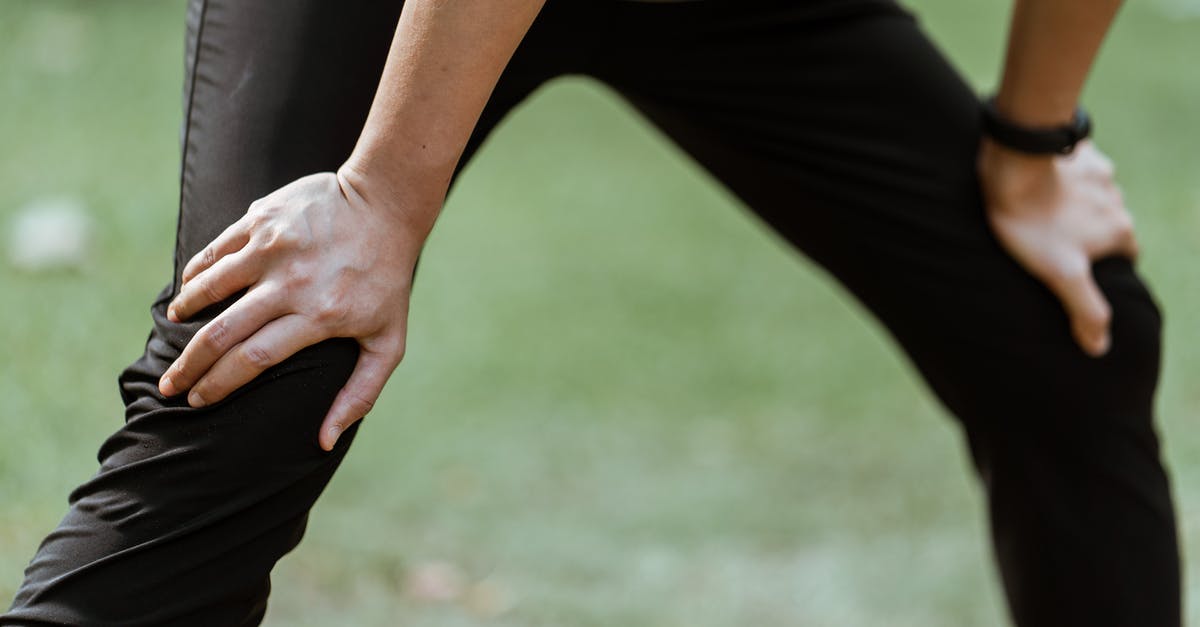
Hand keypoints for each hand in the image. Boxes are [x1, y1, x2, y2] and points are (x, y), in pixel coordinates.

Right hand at [158, 168, 432, 449]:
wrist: (384, 206)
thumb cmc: (387, 281)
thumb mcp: (388, 341)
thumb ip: (361, 393)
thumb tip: (324, 441)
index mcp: (320, 315)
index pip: (253, 359)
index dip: (219, 384)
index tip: (198, 401)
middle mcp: (292, 282)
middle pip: (223, 332)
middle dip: (189, 365)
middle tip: (170, 384)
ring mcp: (273, 247)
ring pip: (209, 288)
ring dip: (185, 314)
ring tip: (174, 333)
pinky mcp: (261, 218)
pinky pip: (215, 252)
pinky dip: (195, 274)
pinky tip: (189, 289)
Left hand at [978, 138, 1138, 356]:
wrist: (1015, 162)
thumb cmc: (1035, 222)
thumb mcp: (1061, 274)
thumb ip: (1085, 310)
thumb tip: (1100, 348)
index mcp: (1120, 230)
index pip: (1125, 256)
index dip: (1106, 268)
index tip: (1082, 274)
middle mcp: (1117, 200)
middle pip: (1108, 226)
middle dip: (1090, 236)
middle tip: (1057, 245)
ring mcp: (1098, 172)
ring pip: (1092, 198)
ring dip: (1075, 207)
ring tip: (1044, 217)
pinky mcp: (1076, 152)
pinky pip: (1074, 169)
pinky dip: (1062, 179)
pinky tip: (1039, 184)